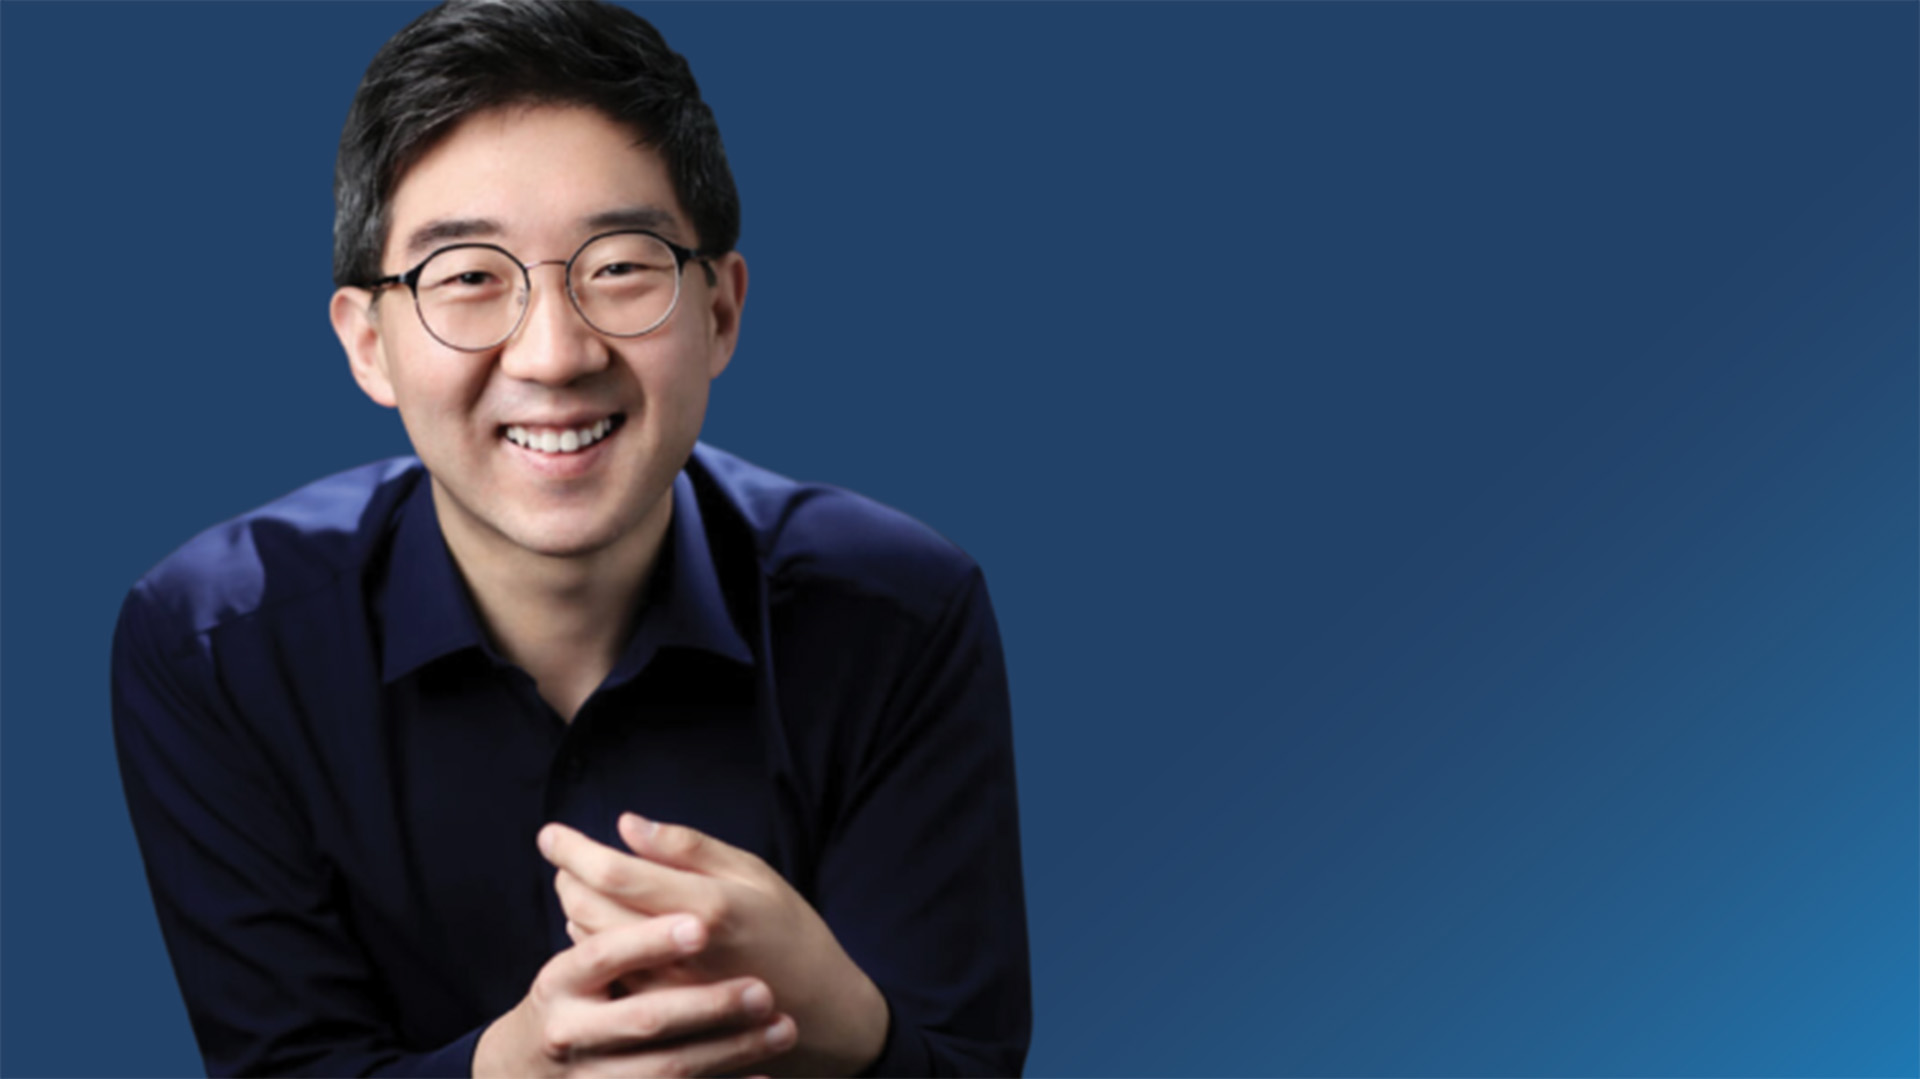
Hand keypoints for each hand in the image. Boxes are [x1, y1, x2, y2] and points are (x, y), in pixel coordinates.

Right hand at [473, 913, 797, 1077]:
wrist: (532, 1073)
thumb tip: (629, 823)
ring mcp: (595, 1077)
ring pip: (668, 1070)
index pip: (605, 953)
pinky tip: (766, 1076)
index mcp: (563, 979)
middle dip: (709, 1006)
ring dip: (730, 1051)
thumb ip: (609, 899)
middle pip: (646, 1018)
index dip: (651, 939)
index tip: (701, 925)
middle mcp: (572, 1031)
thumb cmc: (575, 992)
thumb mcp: (578, 952)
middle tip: (763, 991)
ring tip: (782, 1029)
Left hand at [541, 814, 890, 1078]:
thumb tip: (627, 826)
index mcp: (707, 907)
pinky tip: (604, 924)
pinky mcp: (659, 1016)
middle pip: (590, 908)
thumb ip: (690, 849)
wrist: (818, 1014)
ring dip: (575, 907)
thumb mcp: (755, 875)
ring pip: (589, 942)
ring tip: (583, 884)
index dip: (575, 850)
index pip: (617, 874)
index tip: (550, 833)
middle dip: (569, 875)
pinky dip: (592, 941)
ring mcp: (665, 990)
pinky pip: (605, 973)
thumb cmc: (791, 932)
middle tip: (568, 857)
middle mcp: (679, 952)